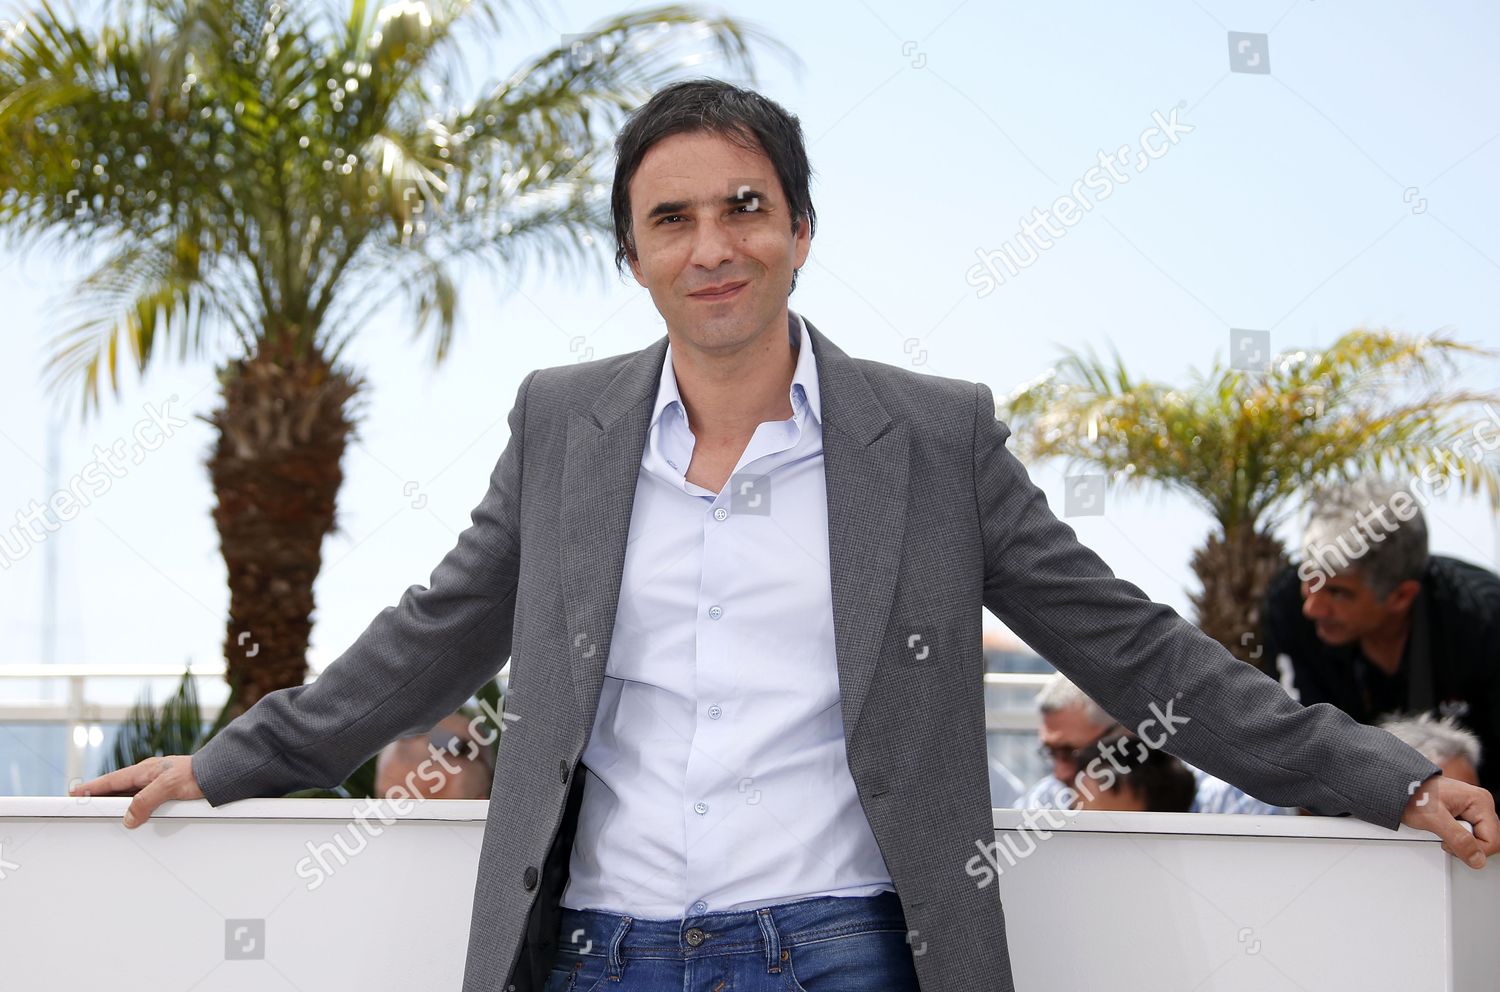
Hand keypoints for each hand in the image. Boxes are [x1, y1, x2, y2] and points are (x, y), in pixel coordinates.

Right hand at [68, 754, 204, 828]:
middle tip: (82, 804)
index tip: (74, 793)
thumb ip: (146, 801)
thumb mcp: (168, 787)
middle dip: (100, 796)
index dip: (92, 788)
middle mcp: (149, 776)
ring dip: (117, 804)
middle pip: (118, 789)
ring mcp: (157, 783)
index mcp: (145, 771)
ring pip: (130, 796)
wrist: (221, 773)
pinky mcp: (167, 791)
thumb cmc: (198, 774)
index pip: (111, 781)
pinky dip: (134, 808)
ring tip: (102, 813)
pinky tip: (133, 816)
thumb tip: (127, 819)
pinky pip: (144, 801)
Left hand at [1400, 773, 1497, 868]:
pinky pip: (1465, 834)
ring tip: (1439, 829)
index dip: (1472, 849)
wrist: (1397, 788)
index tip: (1449, 843)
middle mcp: (1480, 805)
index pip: (1492, 841)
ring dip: (1457, 840)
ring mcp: (1472, 810)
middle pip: (1485, 840)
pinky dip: (1452, 836)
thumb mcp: (1434, 819)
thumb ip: (1458, 839)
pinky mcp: (1463, 815)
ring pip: (1475, 839)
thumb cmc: (1412, 795)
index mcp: (1480, 802)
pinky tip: (1440, 829)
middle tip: (1442, 834)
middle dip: (1464, 844)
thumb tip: (1478, 859)